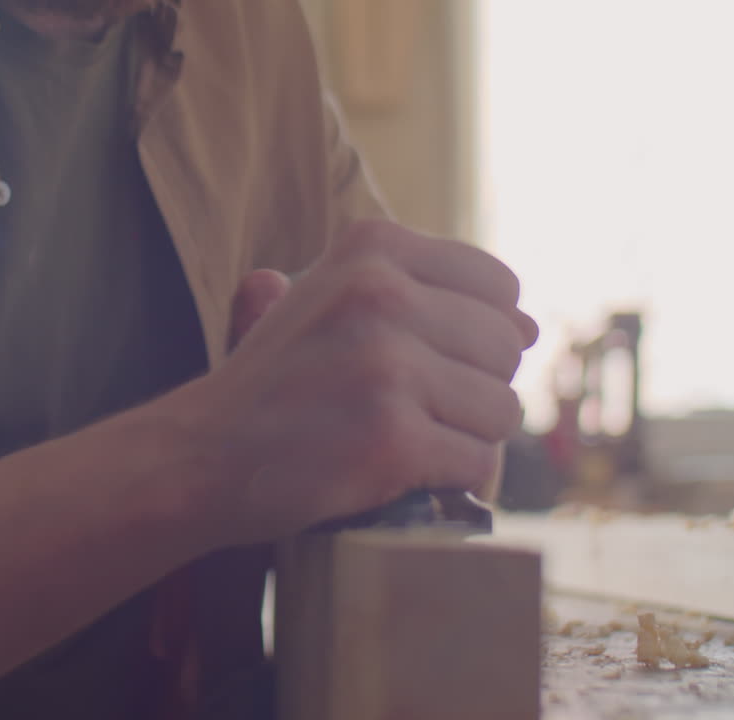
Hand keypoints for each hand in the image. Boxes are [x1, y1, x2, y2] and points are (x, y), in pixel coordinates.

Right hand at [190, 220, 537, 546]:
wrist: (199, 455)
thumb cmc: (275, 384)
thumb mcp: (330, 305)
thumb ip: (427, 298)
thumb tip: (534, 325)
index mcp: (371, 248)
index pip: (498, 288)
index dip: (474, 335)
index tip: (423, 361)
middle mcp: (381, 294)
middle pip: (506, 349)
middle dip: (468, 389)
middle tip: (401, 407)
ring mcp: (386, 367)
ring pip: (501, 410)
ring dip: (460, 437)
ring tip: (394, 437)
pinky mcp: (391, 438)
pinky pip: (477, 463)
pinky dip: (446, 478)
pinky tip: (393, 470)